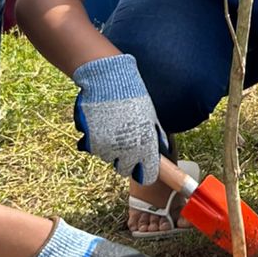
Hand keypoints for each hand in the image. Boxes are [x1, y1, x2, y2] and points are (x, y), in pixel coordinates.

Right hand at [73, 54, 169, 183]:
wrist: (108, 81)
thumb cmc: (133, 95)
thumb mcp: (151, 115)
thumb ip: (157, 136)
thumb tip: (165, 149)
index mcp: (146, 146)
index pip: (148, 175)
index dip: (145, 171)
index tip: (142, 167)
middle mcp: (128, 152)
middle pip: (125, 170)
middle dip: (125, 161)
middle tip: (125, 145)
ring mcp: (108, 149)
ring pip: (109, 158)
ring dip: (111, 149)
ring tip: (113, 127)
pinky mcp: (92, 143)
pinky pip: (95, 149)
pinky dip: (98, 141)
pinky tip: (102, 124)